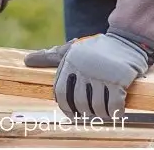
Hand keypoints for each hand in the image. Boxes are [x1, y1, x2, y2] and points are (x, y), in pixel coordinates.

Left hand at [24, 33, 149, 121]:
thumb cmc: (96, 48)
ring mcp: (102, 75)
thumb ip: (50, 57)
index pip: (62, 93)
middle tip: (92, 114)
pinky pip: (114, 106)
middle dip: (86, 112)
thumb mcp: (72, 49)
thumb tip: (26, 61)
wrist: (127, 39)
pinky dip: (115, 113)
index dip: (67, 107)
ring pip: (97, 107)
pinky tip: (117, 112)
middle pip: (80, 103)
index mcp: (70, 62)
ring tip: (105, 113)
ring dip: (101, 114)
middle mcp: (84, 69)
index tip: (72, 113)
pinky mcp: (119, 80)